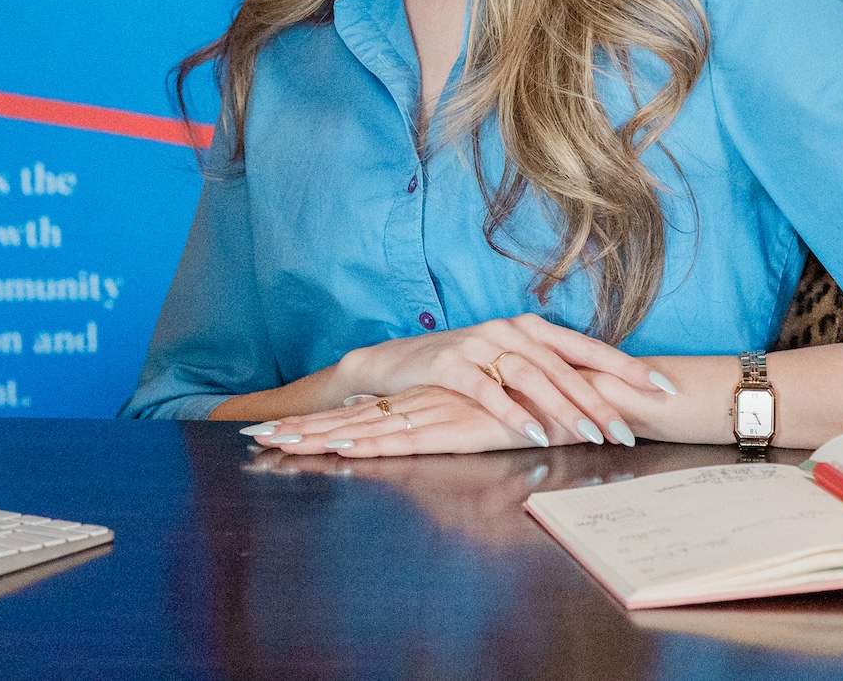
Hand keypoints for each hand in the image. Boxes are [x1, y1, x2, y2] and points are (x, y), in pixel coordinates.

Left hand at [241, 385, 549, 457]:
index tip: (279, 429)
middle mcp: (426, 406)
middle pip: (354, 421)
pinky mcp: (453, 427)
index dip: (321, 423)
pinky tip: (336, 443)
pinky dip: (368, 442)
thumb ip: (468, 429)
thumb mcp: (499, 428)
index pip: (367, 417)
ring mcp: (437, 414)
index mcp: (431, 405)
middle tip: (254, 433)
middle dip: (303, 429)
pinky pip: (404, 438)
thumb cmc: (549, 415)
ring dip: (318, 436)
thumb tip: (437, 437)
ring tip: (272, 440)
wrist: (588, 397)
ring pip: (368, 428)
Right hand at [264, 313, 677, 453]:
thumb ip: (549, 377)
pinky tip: (535, 433)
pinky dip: (513, 413)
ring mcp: (478, 343)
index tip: (663, 388)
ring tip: (591, 434)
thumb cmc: (461, 369)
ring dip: (563, 406)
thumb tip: (602, 404)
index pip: (588, 346)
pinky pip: (488, 390)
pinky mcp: (449, 363)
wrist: (394, 364)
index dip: (626, 366)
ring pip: (531, 375)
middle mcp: (509, 329)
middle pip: (564, 365)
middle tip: (629, 429)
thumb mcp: (508, 366)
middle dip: (600, 398)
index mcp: (531, 327)